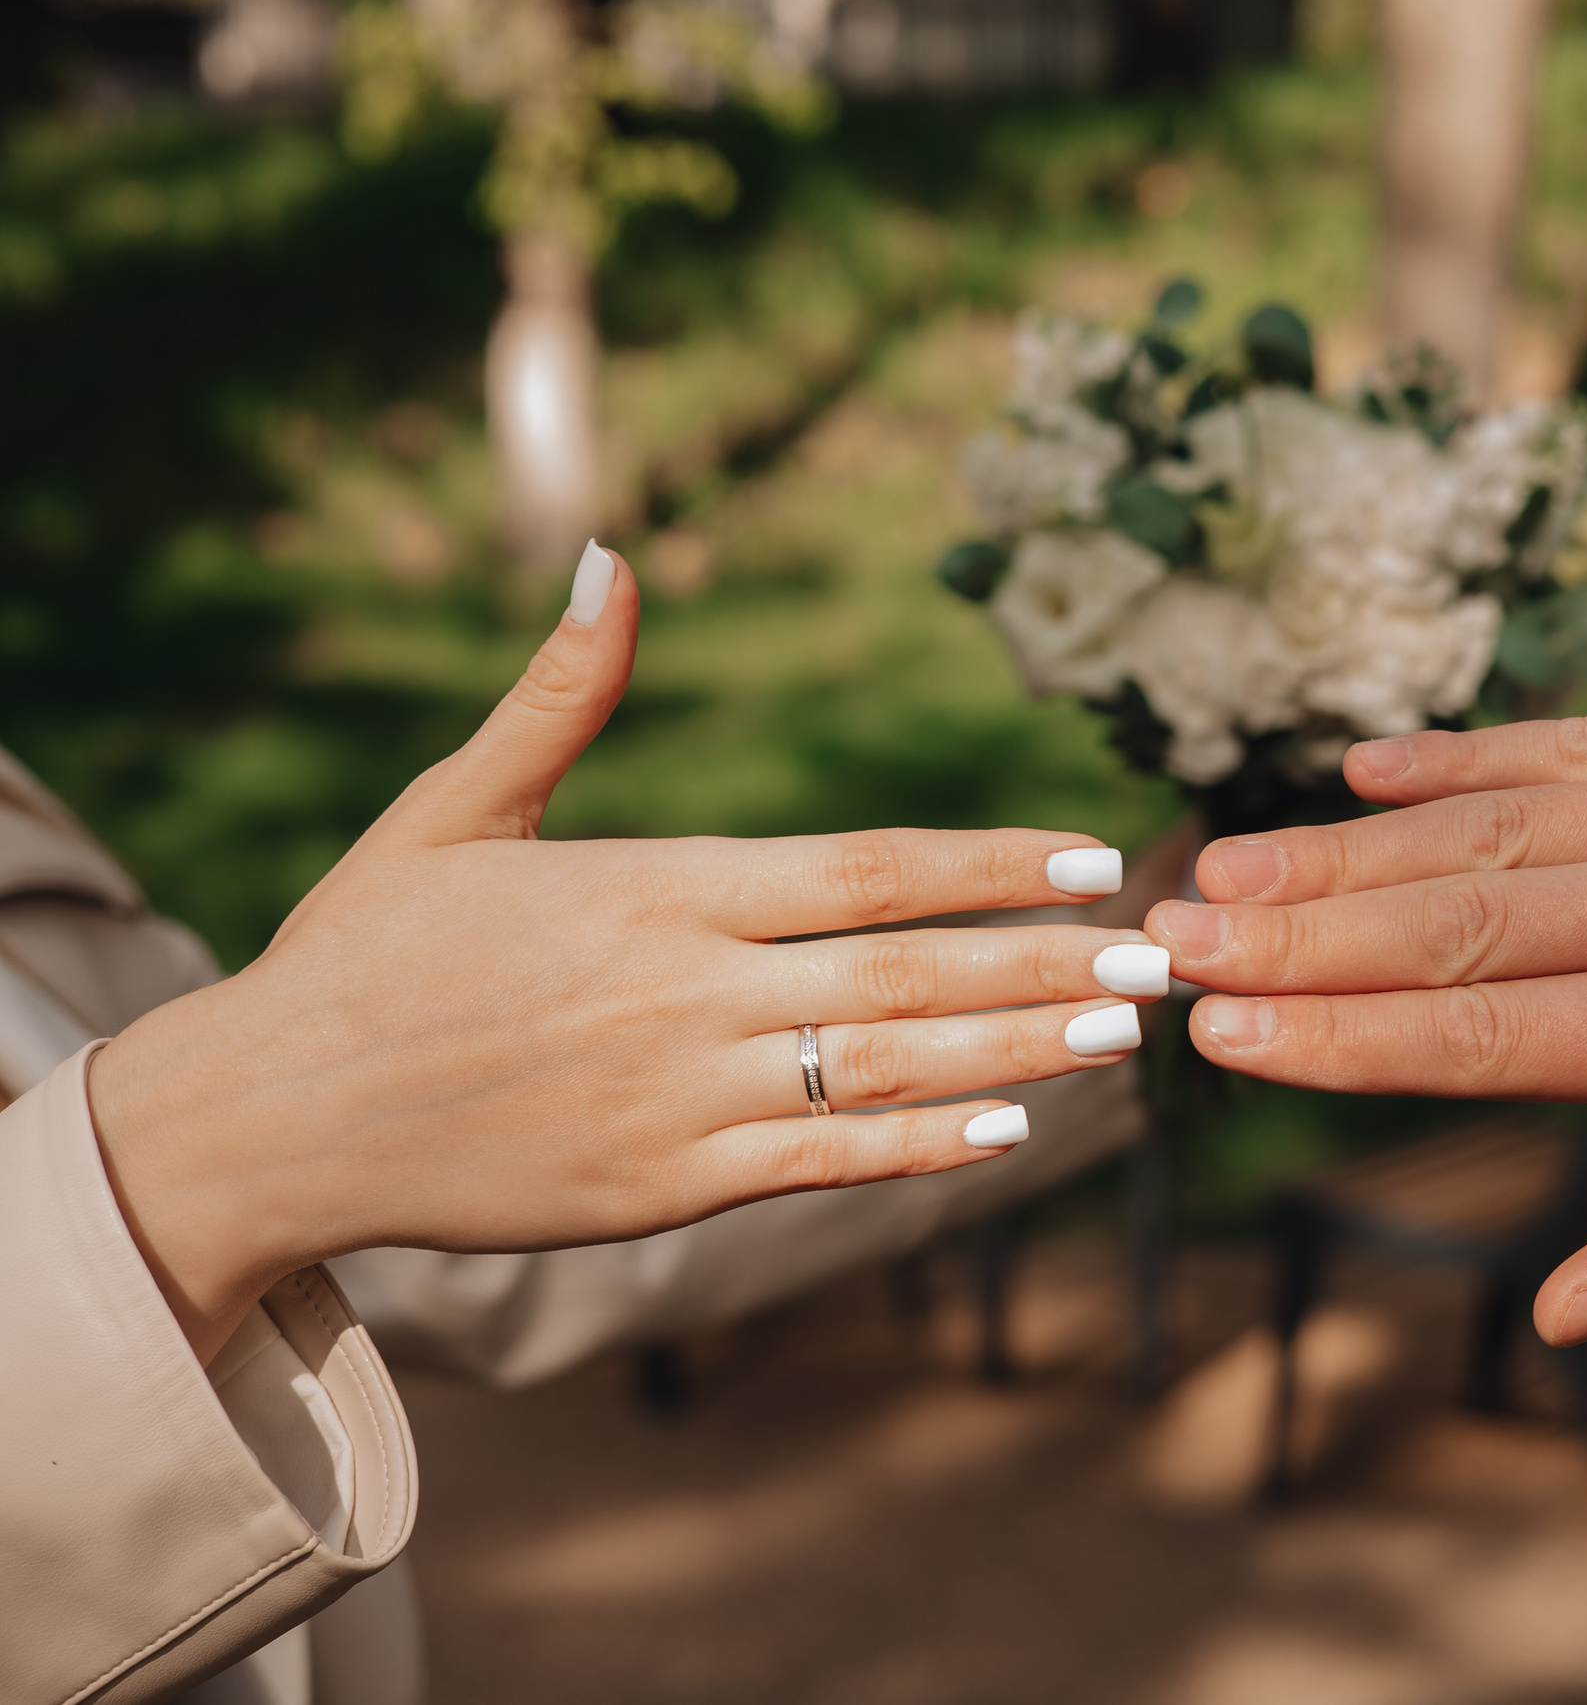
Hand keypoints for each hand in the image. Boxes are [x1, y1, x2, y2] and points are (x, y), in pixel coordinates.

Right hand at [89, 547, 1169, 1361]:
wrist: (267, 1113)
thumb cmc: (367, 949)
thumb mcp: (455, 808)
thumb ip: (558, 697)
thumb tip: (611, 557)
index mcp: (650, 884)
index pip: (864, 868)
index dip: (990, 862)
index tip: (1095, 859)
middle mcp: (680, 988)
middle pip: (904, 973)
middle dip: (1042, 964)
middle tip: (1160, 960)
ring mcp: (674, 1095)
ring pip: (884, 1072)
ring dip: (1014, 1053)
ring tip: (1119, 1037)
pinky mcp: (656, 1187)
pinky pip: (817, 1165)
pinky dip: (919, 1149)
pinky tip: (1011, 1132)